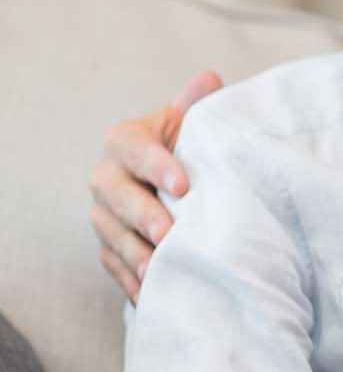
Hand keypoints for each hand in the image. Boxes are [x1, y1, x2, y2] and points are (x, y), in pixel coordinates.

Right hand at [89, 71, 222, 300]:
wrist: (167, 179)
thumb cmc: (183, 147)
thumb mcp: (189, 124)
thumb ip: (195, 105)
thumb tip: (210, 78)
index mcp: (126, 141)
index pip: (134, 149)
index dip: (156, 165)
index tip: (183, 184)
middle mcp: (107, 177)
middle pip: (117, 196)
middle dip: (142, 215)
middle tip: (168, 233)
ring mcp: (104, 215)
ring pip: (112, 235)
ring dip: (135, 254)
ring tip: (158, 270)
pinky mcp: (108, 246)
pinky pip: (114, 266)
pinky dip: (132, 281)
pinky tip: (151, 293)